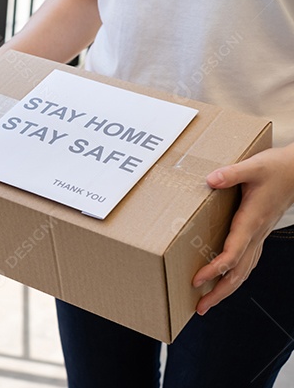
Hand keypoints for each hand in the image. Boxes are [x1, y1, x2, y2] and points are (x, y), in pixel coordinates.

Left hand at [192, 145, 293, 314]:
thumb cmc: (277, 168)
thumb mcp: (253, 166)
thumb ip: (231, 173)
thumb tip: (211, 180)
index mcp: (251, 221)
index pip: (232, 254)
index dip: (215, 269)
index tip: (196, 280)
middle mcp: (257, 234)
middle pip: (238, 272)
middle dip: (219, 292)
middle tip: (199, 308)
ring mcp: (260, 235)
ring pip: (244, 270)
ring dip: (226, 288)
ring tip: (207, 302)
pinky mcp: (260, 233)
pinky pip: (247, 260)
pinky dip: (235, 275)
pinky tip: (225, 280)